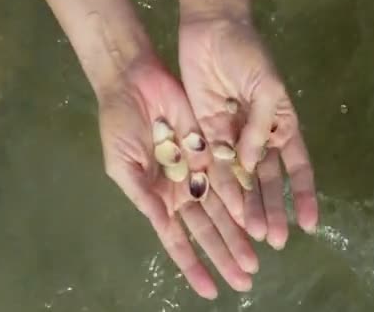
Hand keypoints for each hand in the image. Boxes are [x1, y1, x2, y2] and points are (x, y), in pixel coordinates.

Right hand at [98, 57, 257, 298]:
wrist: (133, 82)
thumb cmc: (119, 125)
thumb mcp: (122, 166)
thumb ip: (144, 196)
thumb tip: (163, 225)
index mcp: (157, 198)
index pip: (178, 239)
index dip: (193, 265)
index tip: (211, 290)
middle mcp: (181, 190)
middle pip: (207, 229)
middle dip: (224, 254)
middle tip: (246, 280)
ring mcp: (198, 170)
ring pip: (222, 209)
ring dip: (237, 235)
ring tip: (254, 260)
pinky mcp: (211, 148)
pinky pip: (228, 177)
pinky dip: (239, 199)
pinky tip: (253, 219)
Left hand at [178, 17, 318, 248]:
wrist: (211, 32)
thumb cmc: (248, 55)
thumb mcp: (266, 87)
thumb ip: (261, 127)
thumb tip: (251, 164)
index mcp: (281, 126)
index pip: (297, 167)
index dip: (304, 195)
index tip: (310, 224)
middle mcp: (259, 139)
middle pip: (268, 182)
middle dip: (273, 210)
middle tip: (276, 240)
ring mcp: (232, 140)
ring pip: (243, 181)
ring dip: (248, 207)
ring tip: (253, 235)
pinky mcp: (206, 137)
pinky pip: (215, 167)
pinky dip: (220, 188)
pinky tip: (225, 210)